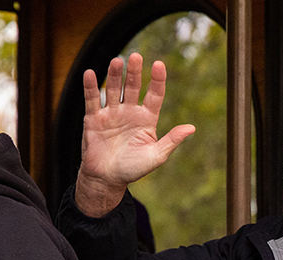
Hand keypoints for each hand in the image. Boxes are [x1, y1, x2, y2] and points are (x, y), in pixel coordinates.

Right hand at [76, 53, 195, 216]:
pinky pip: (92, 100)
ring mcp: (112, 114)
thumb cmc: (133, 169)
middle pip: (133, 87)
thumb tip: (191, 128)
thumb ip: (172, 140)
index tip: (159, 65)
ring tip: (117, 61)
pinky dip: (90, 87)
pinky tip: (90, 73)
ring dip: (115, 75)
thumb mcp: (156, 156)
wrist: (107, 179)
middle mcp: (130, 112)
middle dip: (135, 72)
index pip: (155, 95)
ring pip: (114, 90)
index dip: (157, 80)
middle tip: (136, 57)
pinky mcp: (93, 119)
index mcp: (147, 119)